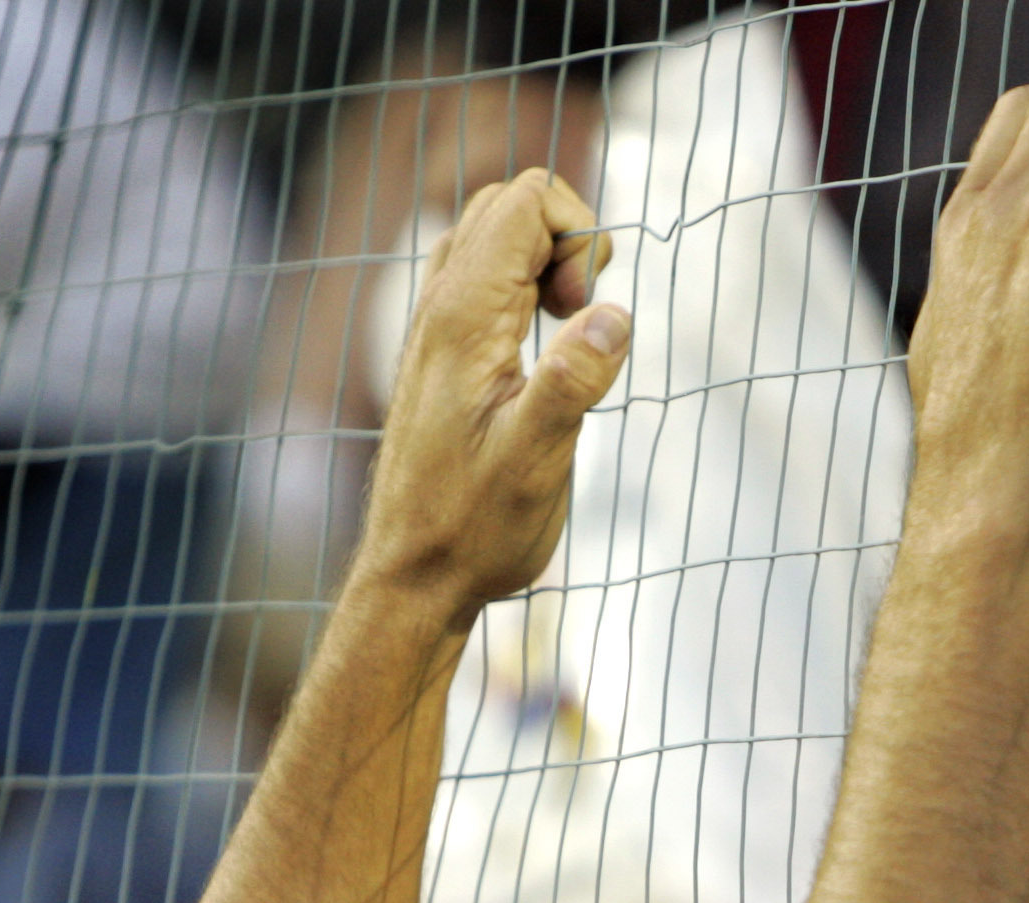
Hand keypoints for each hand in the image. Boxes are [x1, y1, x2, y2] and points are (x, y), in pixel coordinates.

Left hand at [348, 169, 630, 625]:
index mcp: (463, 320)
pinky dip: (525, 289)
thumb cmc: (475, 528)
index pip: (524, 202)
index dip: (577, 234)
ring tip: (567, 328)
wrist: (415, 575)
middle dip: (564, 237)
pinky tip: (542, 350)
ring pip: (492, 237)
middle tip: (581, 314)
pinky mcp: (443, 355)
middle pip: (506, 204)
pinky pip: (482, 280)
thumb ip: (573, 383)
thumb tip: (613, 316)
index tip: (586, 310)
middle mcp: (440, 309)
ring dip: (545, 261)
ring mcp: (436, 329)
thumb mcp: (536, 463)